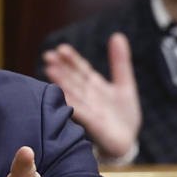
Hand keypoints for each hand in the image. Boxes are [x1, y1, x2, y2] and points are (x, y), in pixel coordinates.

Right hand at [41, 33, 142, 163]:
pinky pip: (81, 112)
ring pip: (73, 93)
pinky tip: (63, 95)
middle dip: (61, 68)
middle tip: (48, 56)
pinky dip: (72, 104)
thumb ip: (120, 62)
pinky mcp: (93, 125)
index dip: (71, 59)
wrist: (128, 141)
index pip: (80, 69)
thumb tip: (117, 35)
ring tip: (50, 70)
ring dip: (62, 82)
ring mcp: (89, 110)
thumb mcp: (125, 84)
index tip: (61, 48)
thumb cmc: (123, 114)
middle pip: (73, 79)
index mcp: (94, 86)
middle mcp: (87, 97)